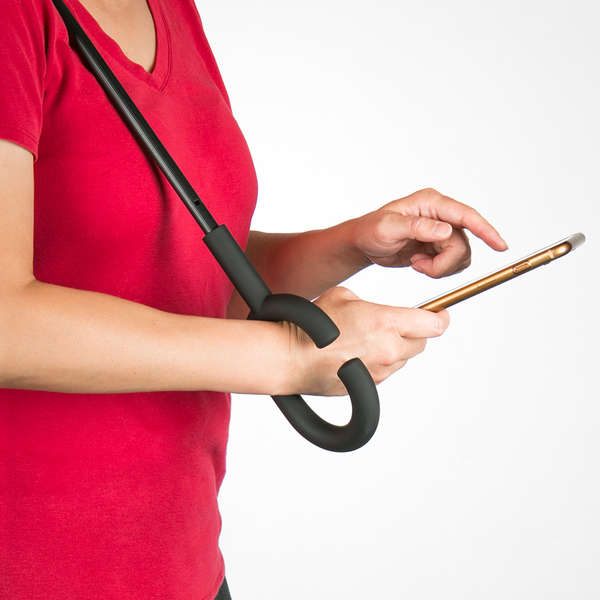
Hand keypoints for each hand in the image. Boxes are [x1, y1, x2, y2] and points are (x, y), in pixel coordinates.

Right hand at [284, 286, 449, 395]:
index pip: (433, 324)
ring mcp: (380, 371)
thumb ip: (367, 303)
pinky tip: (359, 354)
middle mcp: (389, 350)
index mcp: (386, 323)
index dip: (441, 318)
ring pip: (403, 359)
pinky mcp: (369, 385)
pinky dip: (381, 362)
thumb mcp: (343, 296)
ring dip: (397, 348)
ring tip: (371, 339)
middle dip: (416, 332)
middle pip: (422, 343)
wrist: (291, 357)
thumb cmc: (311, 325)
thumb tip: (372, 310)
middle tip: (401, 324)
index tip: (442, 313)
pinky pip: (386, 371)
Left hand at [350, 187, 507, 277]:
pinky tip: (419, 265)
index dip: (485, 230)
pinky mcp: (439, 246)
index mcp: (431, 203)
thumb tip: (446, 230)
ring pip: (460, 257)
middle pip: (463, 244)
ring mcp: (441, 231)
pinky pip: (452, 264)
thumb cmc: (370, 230)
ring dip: (440, 268)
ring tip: (417, 264)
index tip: (500, 246)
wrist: (363, 244)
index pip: (465, 215)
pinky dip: (437, 270)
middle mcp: (440, 215)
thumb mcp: (388, 228)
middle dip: (444, 263)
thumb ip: (417, 227)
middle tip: (420, 266)